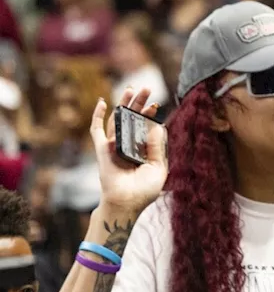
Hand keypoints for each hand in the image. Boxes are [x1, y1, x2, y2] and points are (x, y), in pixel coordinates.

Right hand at [91, 89, 166, 218]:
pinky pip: (97, 130)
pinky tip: (102, 102)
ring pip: (117, 119)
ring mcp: (114, 146)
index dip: (150, 115)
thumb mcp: (158, 167)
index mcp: (142, 150)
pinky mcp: (102, 149)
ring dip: (123, 103)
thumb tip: (158, 125)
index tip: (156, 104)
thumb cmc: (144, 190)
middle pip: (132, 119)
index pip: (145, 127)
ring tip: (130, 89)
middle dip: (138, 103)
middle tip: (145, 88)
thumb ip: (157, 147)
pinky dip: (97, 116)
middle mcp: (128, 146)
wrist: (126, 202)